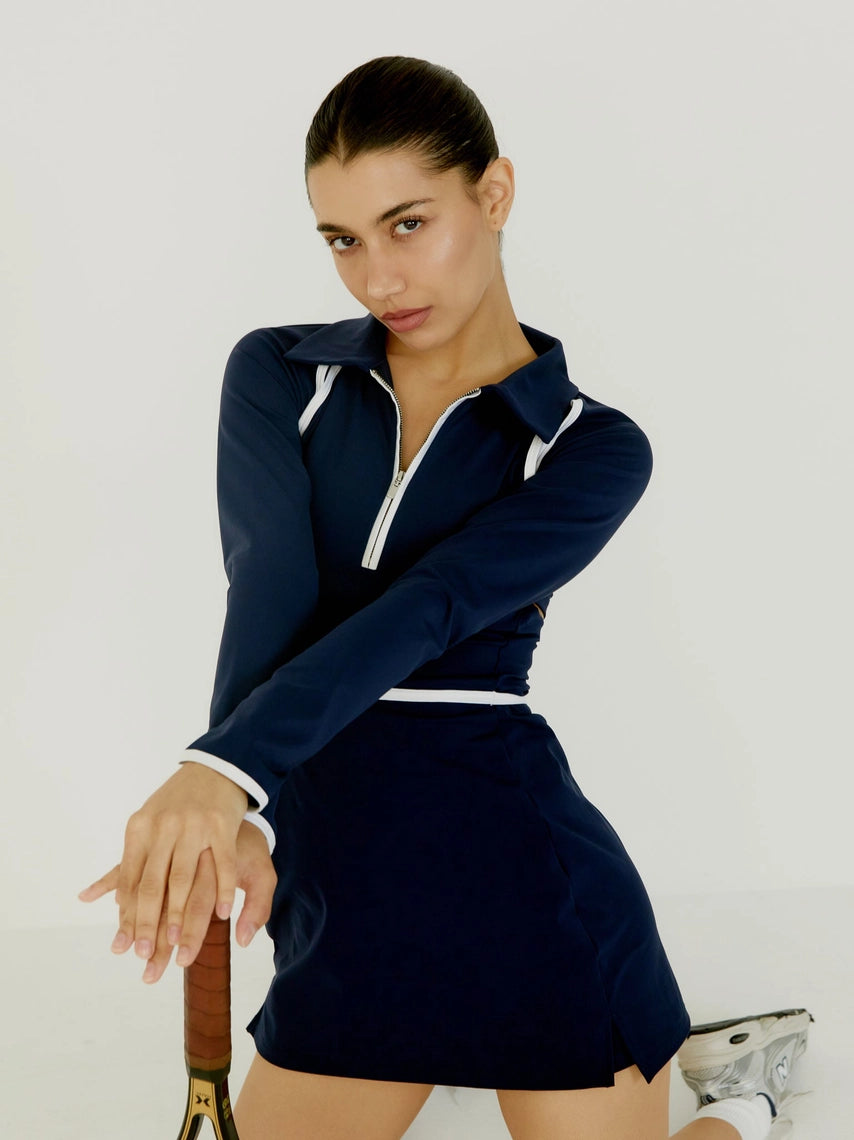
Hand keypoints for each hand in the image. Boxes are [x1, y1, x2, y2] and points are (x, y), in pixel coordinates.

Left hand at [79, 763, 275, 980]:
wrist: (215, 767)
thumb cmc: (177, 803)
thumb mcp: (146, 824)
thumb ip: (128, 861)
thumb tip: (102, 898)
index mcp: (140, 829)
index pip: (130, 880)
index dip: (128, 915)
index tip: (125, 947)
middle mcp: (163, 827)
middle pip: (153, 884)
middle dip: (148, 923)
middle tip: (145, 956)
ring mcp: (193, 825)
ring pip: (183, 878)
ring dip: (180, 914)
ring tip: (177, 944)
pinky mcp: (221, 824)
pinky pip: (221, 864)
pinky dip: (222, 891)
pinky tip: (223, 914)